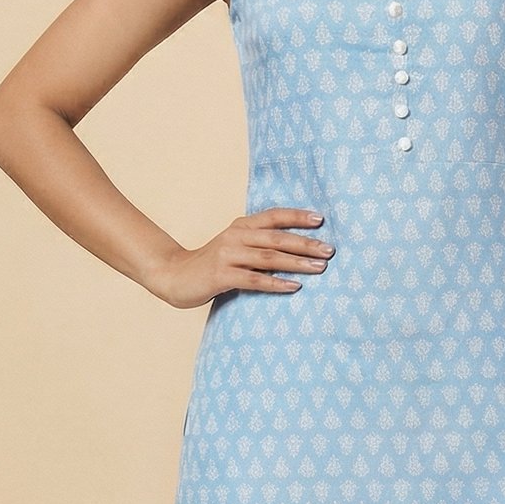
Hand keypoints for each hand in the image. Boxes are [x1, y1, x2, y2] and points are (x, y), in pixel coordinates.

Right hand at [148, 207, 333, 308]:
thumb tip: (295, 247)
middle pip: (277, 238)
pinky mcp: (221, 275)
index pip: (274, 216)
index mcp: (241, 226)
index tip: (322, 219)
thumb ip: (257, 243)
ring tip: (319, 268)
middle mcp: (235, 236)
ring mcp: (227, 255)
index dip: (297, 216)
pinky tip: (295, 286)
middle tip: (330, 250)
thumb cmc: (211, 264)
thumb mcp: (234, 246)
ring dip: (297, 263)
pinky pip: (254, 280)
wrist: (174, 276)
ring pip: (269, 258)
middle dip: (306, 244)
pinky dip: (276, 283)